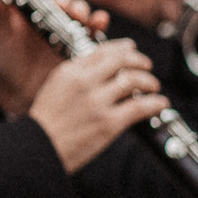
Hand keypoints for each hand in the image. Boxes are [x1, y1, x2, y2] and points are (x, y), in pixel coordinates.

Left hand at [0, 0, 109, 116]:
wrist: (16, 90)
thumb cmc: (6, 57)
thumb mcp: (1, 35)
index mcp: (31, 5)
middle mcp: (51, 13)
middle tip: (60, 4)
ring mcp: (67, 27)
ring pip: (80, 10)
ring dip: (81, 9)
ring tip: (77, 16)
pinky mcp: (79, 44)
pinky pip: (93, 30)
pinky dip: (99, 23)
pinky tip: (98, 22)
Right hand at [25, 41, 160, 172]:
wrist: (38, 149)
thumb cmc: (46, 123)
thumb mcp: (54, 88)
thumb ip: (77, 75)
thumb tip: (103, 68)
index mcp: (70, 72)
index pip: (103, 51)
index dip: (122, 48)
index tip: (131, 49)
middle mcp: (84, 83)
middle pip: (122, 61)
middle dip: (140, 61)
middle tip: (147, 66)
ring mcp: (97, 102)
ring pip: (134, 81)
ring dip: (150, 82)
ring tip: (154, 87)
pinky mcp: (108, 123)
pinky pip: (140, 107)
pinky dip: (155, 104)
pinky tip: (160, 104)